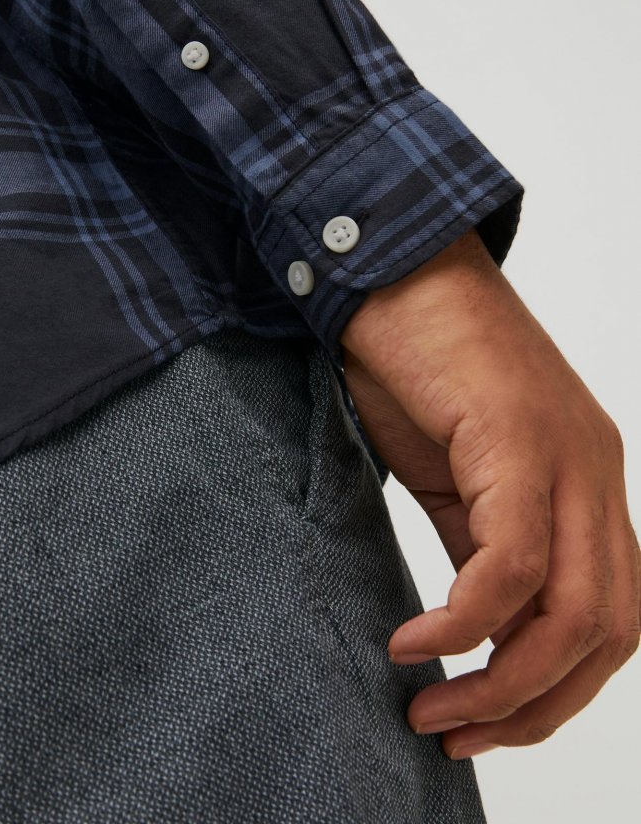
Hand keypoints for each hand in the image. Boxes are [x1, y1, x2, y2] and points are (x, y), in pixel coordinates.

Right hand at [337, 227, 639, 758]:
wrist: (389, 263)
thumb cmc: (412, 358)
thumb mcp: (449, 474)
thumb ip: (475, 544)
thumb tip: (472, 630)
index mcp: (585, 480)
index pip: (610, 616)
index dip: (557, 692)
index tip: (483, 727)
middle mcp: (595, 471)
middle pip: (610, 630)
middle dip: (535, 706)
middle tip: (457, 735)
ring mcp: (567, 453)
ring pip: (574, 609)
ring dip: (501, 682)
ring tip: (431, 707)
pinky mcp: (519, 437)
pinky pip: (512, 561)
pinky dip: (465, 622)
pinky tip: (413, 641)